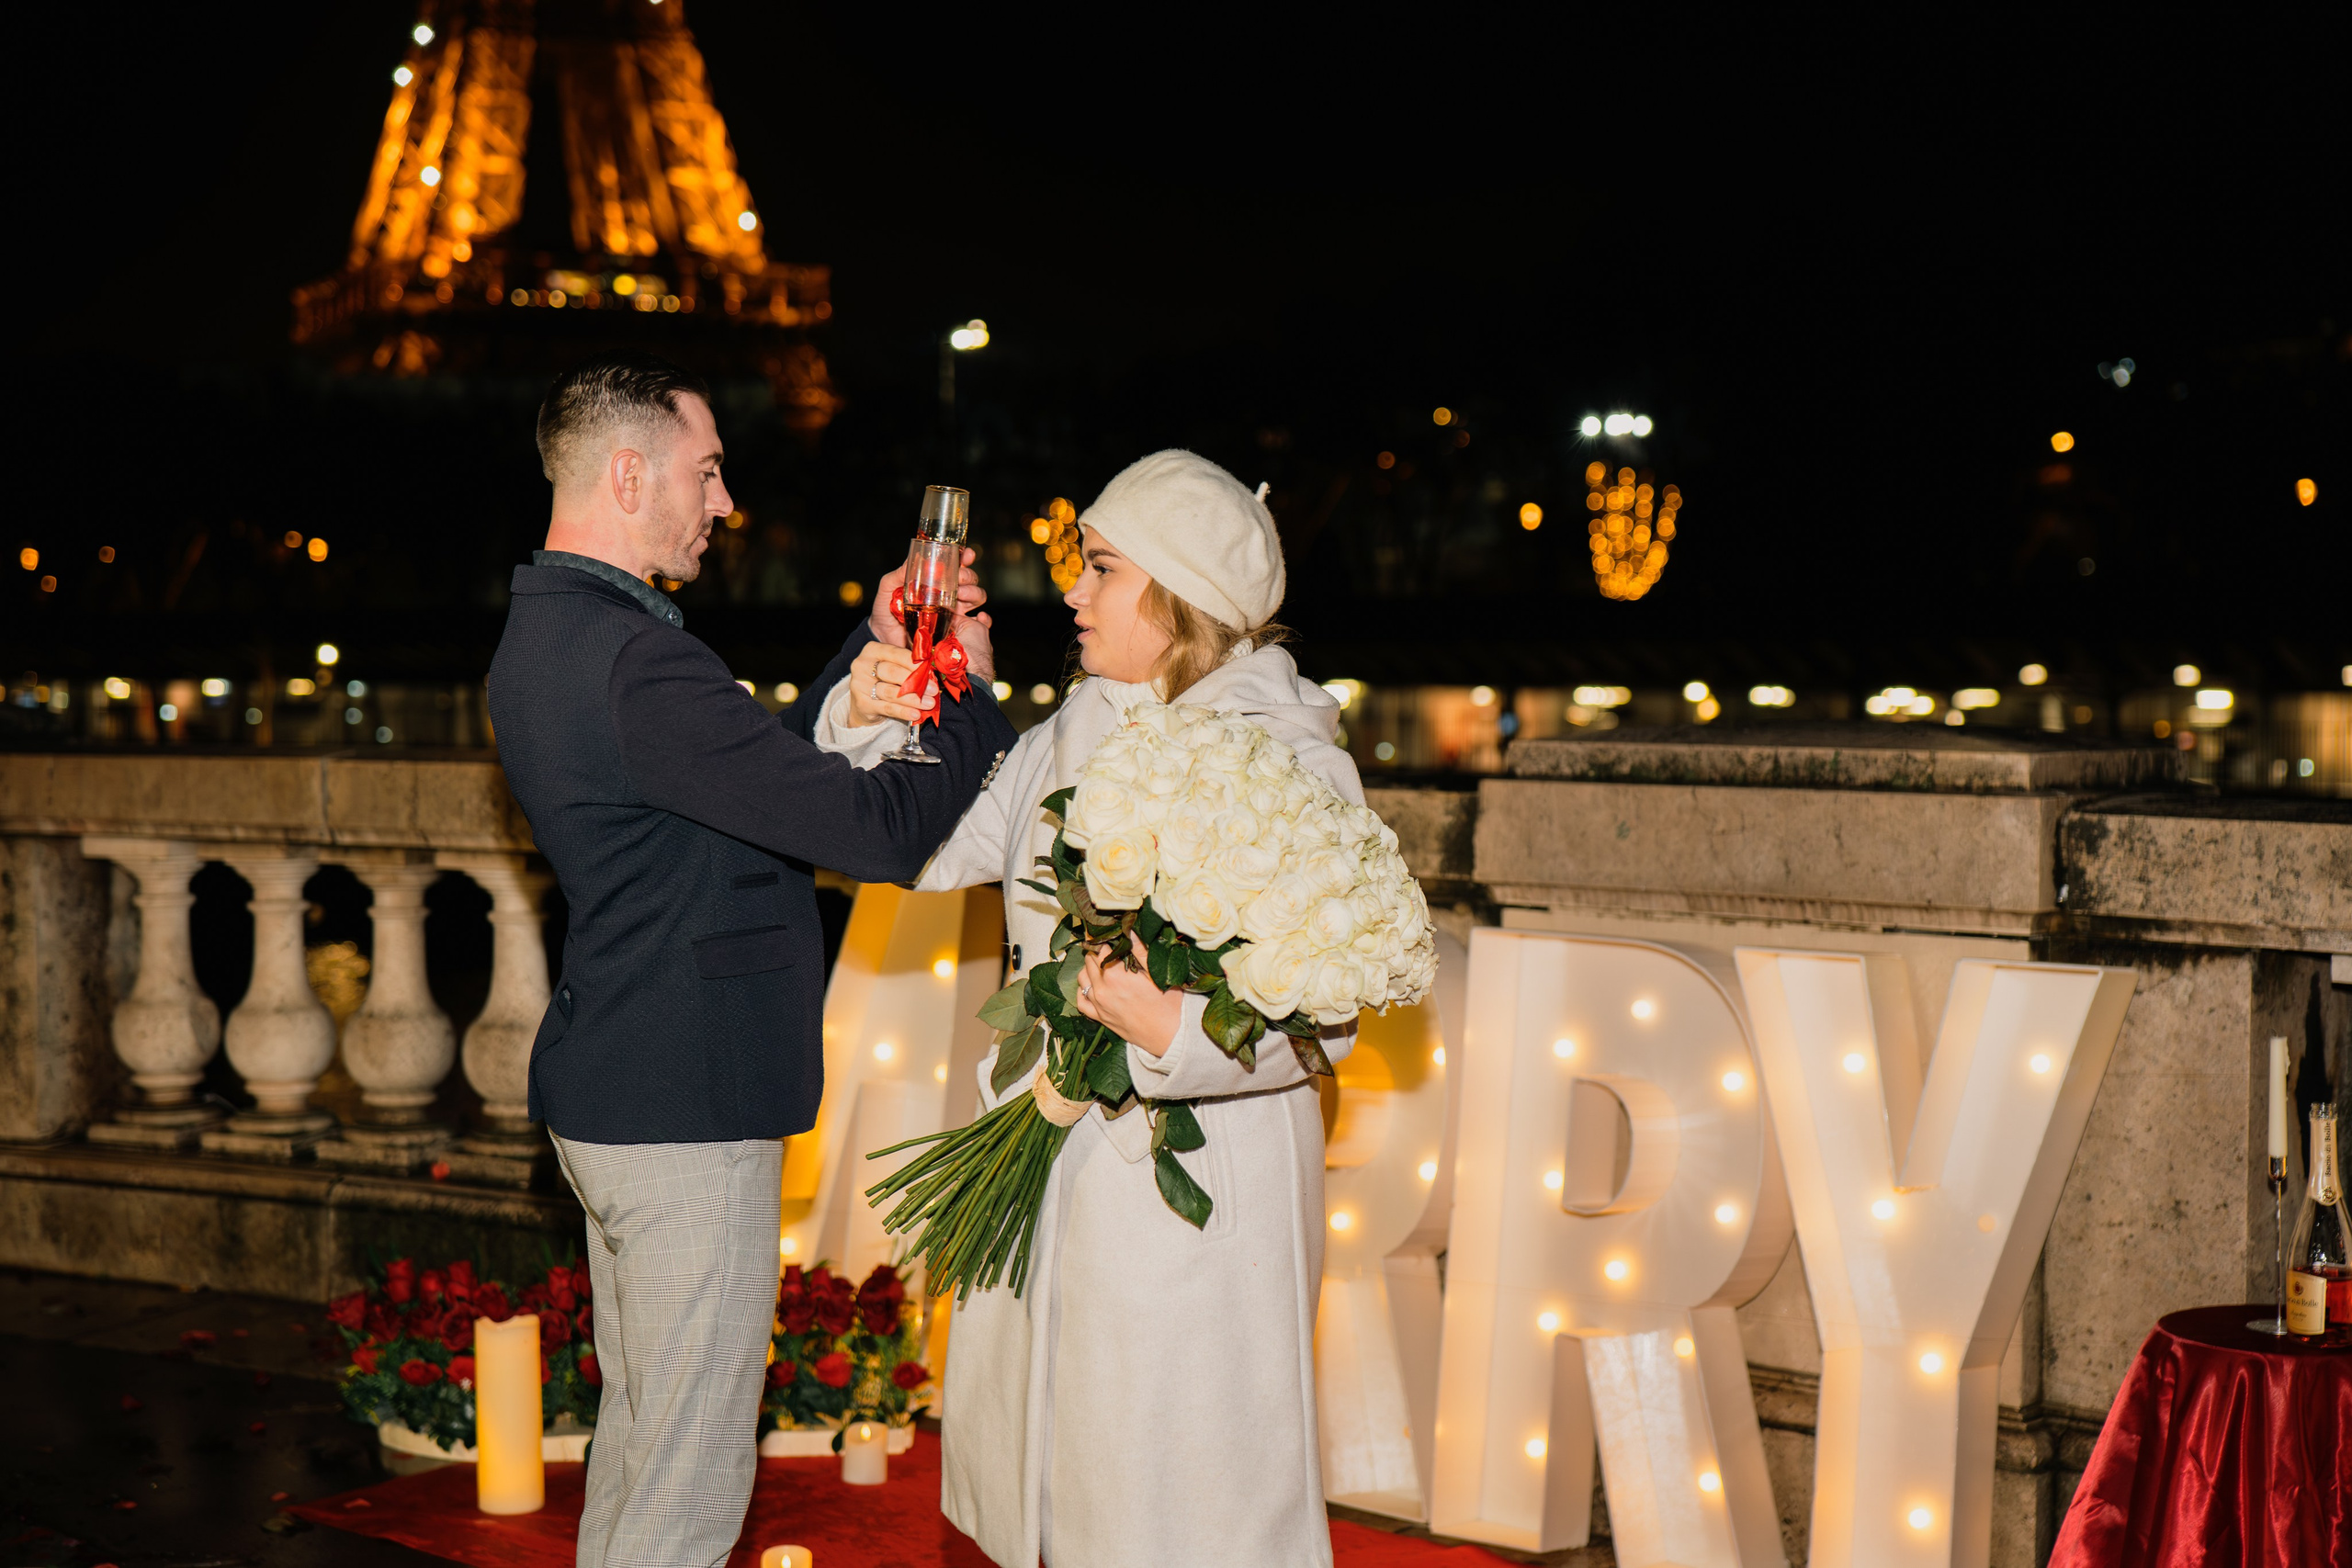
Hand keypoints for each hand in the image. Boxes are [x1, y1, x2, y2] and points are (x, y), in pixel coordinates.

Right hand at [844, 642, 935, 727]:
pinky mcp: (862, 703)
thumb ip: (909, 667)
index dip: (914, 663)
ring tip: (928, 703)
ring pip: (890, 692)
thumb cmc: (886, 680)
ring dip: (912, 699)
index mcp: (873, 650)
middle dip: (915, 682)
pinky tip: (915, 714)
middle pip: (892, 672)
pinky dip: (903, 712)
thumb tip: (931, 674)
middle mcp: (863, 665)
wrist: (866, 703)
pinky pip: (887, 708)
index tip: (929, 671)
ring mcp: (860, 685)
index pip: (896, 654)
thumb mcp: (896, 667)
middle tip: (933, 690)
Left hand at [869, 547, 988, 648]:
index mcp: (934, 583)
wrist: (885, 641)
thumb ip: (896, 576)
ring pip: (977, 597)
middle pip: (969, 580)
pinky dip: (985, 619)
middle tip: (959, 579)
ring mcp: (954, 613)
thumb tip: (911, 559)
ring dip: (974, 593)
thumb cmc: (885, 614)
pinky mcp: (957, 632)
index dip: (964, 558)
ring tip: (962, 597)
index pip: (954, 566)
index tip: (966, 555)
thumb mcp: (887, 590)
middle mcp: (947, 596)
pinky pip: (980, 624)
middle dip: (968, 575)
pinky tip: (980, 618)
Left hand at [1074, 934, 1183, 1057]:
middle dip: (1098, 954)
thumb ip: (1140, 951)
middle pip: (1089, 961)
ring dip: (1089, 970)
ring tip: (1102, 967)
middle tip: (1111, 952)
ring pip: (1082, 979)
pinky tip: (1091, 986)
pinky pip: (1080, 1001)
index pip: (1100, 949)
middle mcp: (1101, 989)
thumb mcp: (1156, 973)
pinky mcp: (1099, 1018)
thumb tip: (1129, 930)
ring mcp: (1098, 1004)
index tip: (1116, 941)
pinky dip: (1082, 991)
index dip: (1108, 942)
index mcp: (1115, 975)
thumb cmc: (1167, 1003)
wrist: (1169, 1035)